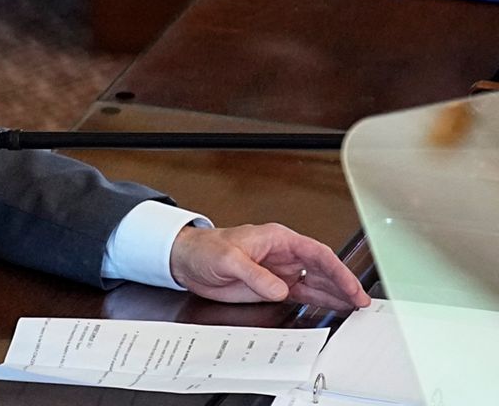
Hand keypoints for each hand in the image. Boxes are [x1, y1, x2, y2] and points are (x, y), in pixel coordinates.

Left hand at [169, 223, 370, 310]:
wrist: (187, 261)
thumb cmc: (205, 249)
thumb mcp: (228, 259)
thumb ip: (255, 274)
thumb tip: (280, 288)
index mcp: (277, 240)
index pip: (317, 254)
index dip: (337, 270)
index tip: (351, 287)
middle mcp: (282, 255)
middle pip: (322, 269)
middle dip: (343, 285)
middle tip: (361, 302)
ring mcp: (279, 271)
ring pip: (315, 282)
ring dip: (334, 294)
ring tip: (354, 307)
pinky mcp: (271, 286)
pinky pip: (301, 293)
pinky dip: (318, 300)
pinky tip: (332, 307)